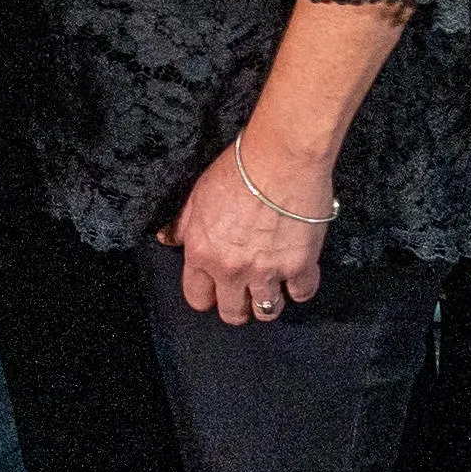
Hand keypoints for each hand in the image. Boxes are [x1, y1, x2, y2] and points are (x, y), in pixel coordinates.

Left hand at [169, 136, 330, 320]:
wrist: (281, 158)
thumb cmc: (238, 169)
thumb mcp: (198, 194)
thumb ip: (184, 224)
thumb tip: (169, 240)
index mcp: (202, 254)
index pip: (197, 298)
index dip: (207, 296)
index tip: (216, 290)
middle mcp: (231, 270)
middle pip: (232, 312)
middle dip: (237, 305)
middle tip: (245, 291)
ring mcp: (266, 271)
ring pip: (266, 311)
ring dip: (268, 301)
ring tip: (272, 286)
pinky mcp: (299, 266)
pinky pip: (301, 294)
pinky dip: (300, 287)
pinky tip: (298, 275)